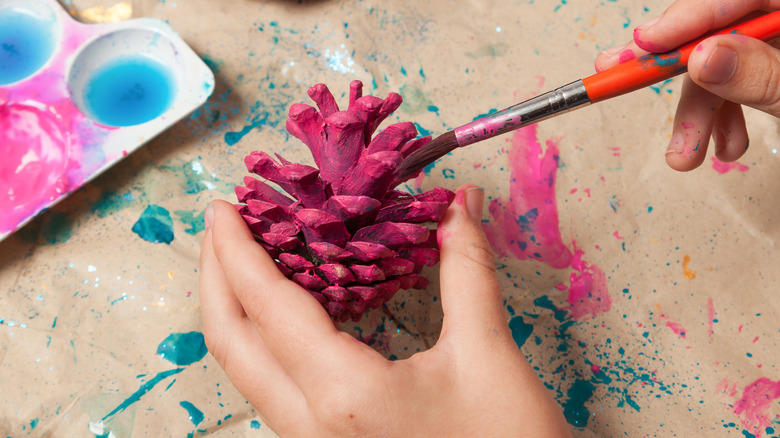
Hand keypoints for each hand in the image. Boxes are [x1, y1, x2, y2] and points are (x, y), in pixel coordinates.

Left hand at [199, 185, 571, 436]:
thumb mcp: (489, 354)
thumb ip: (466, 270)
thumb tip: (458, 205)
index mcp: (344, 395)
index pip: (270, 307)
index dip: (240, 251)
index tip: (225, 207)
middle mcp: (310, 426)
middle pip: (231, 343)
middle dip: (217, 277)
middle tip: (222, 224)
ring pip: (245, 370)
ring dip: (236, 309)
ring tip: (245, 257)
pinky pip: (272, 388)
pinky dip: (263, 340)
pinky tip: (283, 311)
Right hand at [595, 0, 779, 170]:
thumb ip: (759, 73)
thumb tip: (701, 58)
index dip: (682, 19)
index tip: (644, 44)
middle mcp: (778, 19)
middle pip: (713, 33)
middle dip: (671, 72)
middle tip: (618, 79)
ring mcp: (775, 46)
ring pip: (719, 67)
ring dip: (696, 114)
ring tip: (683, 155)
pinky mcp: (770, 68)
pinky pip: (736, 84)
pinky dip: (723, 117)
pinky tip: (724, 146)